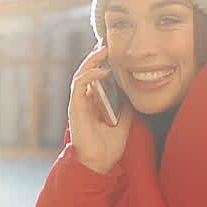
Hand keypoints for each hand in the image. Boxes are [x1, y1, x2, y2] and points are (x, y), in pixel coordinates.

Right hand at [68, 44, 132, 173]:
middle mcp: (83, 102)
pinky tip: (102, 71)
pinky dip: (90, 76)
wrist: (100, 162)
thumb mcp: (123, 121)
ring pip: (80, 75)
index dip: (100, 63)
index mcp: (92, 104)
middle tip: (106, 44)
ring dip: (91, 61)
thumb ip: (124, 106)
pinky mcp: (75, 108)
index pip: (94, 77)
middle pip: (86, 73)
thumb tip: (131, 92)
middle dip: (95, 57)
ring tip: (103, 51)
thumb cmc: (109, 146)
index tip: (111, 50)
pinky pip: (79, 86)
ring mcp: (78, 104)